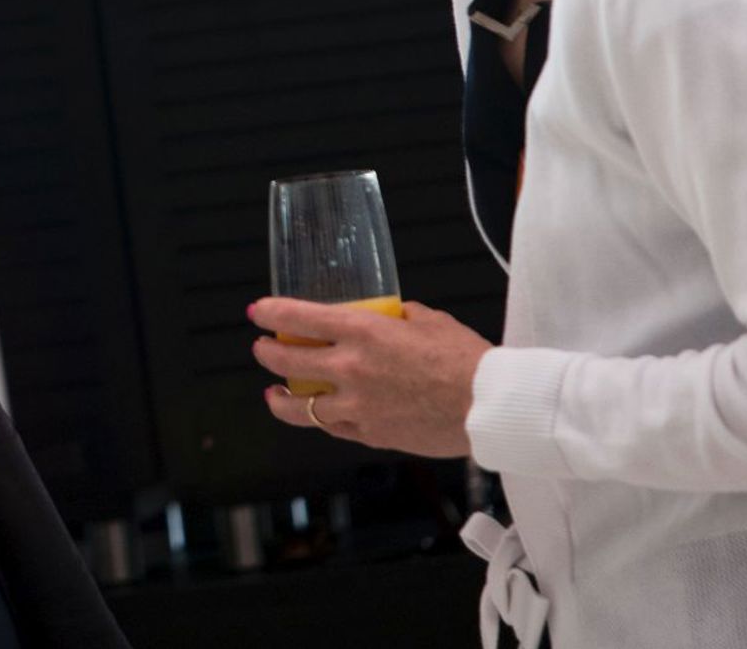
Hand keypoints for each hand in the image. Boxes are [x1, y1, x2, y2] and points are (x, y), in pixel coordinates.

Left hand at [247, 297, 491, 457]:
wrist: (488, 406)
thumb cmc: (465, 360)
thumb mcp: (428, 320)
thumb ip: (398, 316)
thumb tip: (388, 315)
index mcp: (362, 331)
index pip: (297, 318)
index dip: (269, 313)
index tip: (257, 311)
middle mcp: (350, 367)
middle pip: (286, 360)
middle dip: (266, 352)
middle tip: (262, 347)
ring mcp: (357, 405)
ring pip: (298, 405)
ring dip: (280, 397)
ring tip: (273, 393)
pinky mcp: (370, 434)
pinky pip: (331, 427)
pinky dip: (319, 419)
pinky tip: (315, 414)